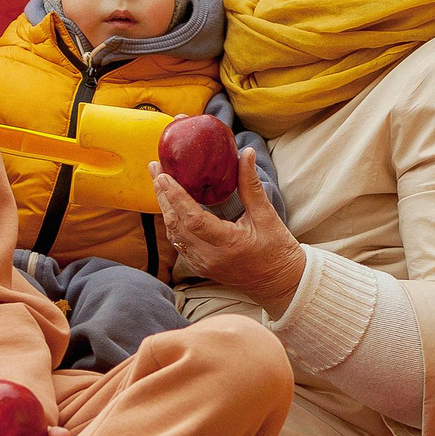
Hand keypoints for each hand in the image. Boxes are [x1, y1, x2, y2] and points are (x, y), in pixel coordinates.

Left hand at [154, 145, 305, 314]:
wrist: (278, 283)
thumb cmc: (277, 249)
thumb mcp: (266, 215)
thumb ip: (251, 185)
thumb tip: (245, 152)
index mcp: (228, 244)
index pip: (193, 219)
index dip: (175, 197)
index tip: (164, 175)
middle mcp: (209, 257)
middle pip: (175, 224)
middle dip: (162, 194)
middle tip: (156, 167)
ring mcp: (202, 263)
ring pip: (173, 233)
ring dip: (164, 206)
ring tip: (159, 180)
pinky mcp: (200, 265)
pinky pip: (179, 242)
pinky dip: (172, 220)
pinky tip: (170, 203)